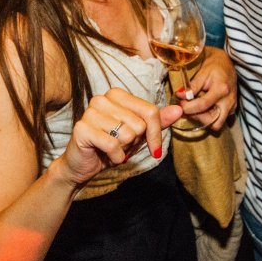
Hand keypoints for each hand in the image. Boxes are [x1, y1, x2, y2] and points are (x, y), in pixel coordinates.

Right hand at [62, 88, 180, 185]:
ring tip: (113, 149)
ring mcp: (90, 112)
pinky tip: (107, 156)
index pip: (150, 111)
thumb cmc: (111, 146)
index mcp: (116, 95)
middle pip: (140, 124)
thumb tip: (179, 110)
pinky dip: (115, 157)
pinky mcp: (82, 129)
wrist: (83, 165)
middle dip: (135, 142)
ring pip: (127, 134)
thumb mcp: (138, 134)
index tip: (154, 149)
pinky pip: (113, 145)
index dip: (155, 134)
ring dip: (124, 149)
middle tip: (121, 145)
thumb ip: (157, 121)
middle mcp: (102, 99)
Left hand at [177, 47, 237, 131]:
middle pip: (211, 120)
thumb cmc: (214, 66)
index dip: (188, 107)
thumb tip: (179, 95)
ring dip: (203, 120)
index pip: (203, 105)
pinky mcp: (232, 109)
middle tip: (185, 109)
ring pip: (216, 124)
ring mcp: (232, 106)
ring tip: (193, 110)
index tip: (179, 104)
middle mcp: (228, 101)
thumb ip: (192, 86)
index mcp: (221, 89)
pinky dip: (209, 118)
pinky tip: (201, 109)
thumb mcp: (202, 72)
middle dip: (195, 117)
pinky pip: (219, 120)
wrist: (227, 63)